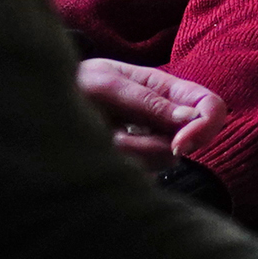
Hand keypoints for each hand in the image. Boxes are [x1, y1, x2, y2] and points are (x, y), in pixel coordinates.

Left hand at [77, 58, 222, 161]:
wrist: (46, 103)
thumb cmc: (77, 83)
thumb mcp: (108, 84)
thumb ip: (148, 101)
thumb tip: (191, 117)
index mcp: (166, 89)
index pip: (211, 107)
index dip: (206, 127)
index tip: (179, 145)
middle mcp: (165, 117)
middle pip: (190, 143)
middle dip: (153, 148)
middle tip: (116, 138)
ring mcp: (151, 142)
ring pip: (162, 162)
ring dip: (128, 154)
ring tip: (100, 136)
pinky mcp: (136, 164)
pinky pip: (141, 175)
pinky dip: (118, 165)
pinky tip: (100, 150)